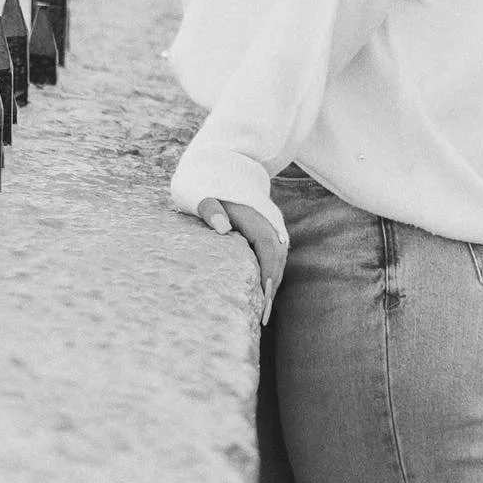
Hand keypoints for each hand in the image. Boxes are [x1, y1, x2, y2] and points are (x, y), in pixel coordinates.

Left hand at [198, 195, 287, 325]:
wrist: (221, 165)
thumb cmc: (207, 184)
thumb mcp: (203, 194)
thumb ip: (210, 209)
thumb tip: (222, 228)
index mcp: (254, 215)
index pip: (267, 248)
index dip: (268, 273)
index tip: (265, 298)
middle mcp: (267, 221)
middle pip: (277, 256)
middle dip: (273, 286)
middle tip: (263, 317)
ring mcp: (270, 224)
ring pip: (279, 256)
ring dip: (274, 282)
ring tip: (264, 312)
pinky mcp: (266, 229)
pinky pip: (274, 254)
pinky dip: (271, 273)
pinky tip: (263, 292)